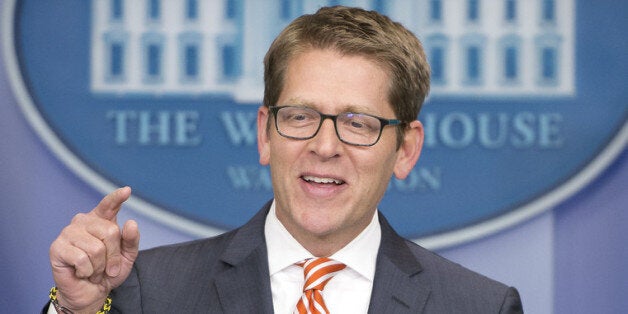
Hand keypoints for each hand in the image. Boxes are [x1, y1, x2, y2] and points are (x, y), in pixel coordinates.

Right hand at [49, 187, 139, 312]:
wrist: (91, 292)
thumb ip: (131, 240)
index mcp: (100, 220)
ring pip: (96, 248)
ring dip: (100, 267)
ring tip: (93, 270)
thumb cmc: (107, 271)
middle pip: (110, 232)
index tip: (127, 190)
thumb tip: (130, 223)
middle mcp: (83, 221)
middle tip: (107, 268)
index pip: (108, 205)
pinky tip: (81, 272)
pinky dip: (87, 271)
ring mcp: (68, 232)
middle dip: (113, 256)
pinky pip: (82, 259)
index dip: (117, 197)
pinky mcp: (57, 247)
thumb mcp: (127, 257)